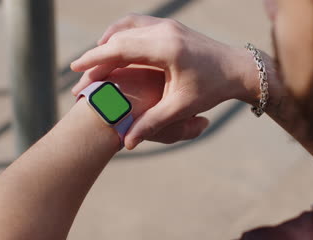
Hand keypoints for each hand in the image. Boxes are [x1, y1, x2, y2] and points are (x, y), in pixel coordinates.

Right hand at [71, 14, 259, 148]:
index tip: (75, 69)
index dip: (95, 59)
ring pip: (127, 26)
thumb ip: (153, 123)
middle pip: (119, 37)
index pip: (120, 49)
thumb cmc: (212, 88)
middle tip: (79, 72)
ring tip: (94, 60)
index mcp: (166, 48)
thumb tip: (127, 142)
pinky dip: (122, 35)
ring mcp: (169, 24)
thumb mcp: (182, 107)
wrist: (237, 68)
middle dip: (97, 55)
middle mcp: (165, 31)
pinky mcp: (171, 25)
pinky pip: (138, 24)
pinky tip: (117, 49)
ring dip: (108, 41)